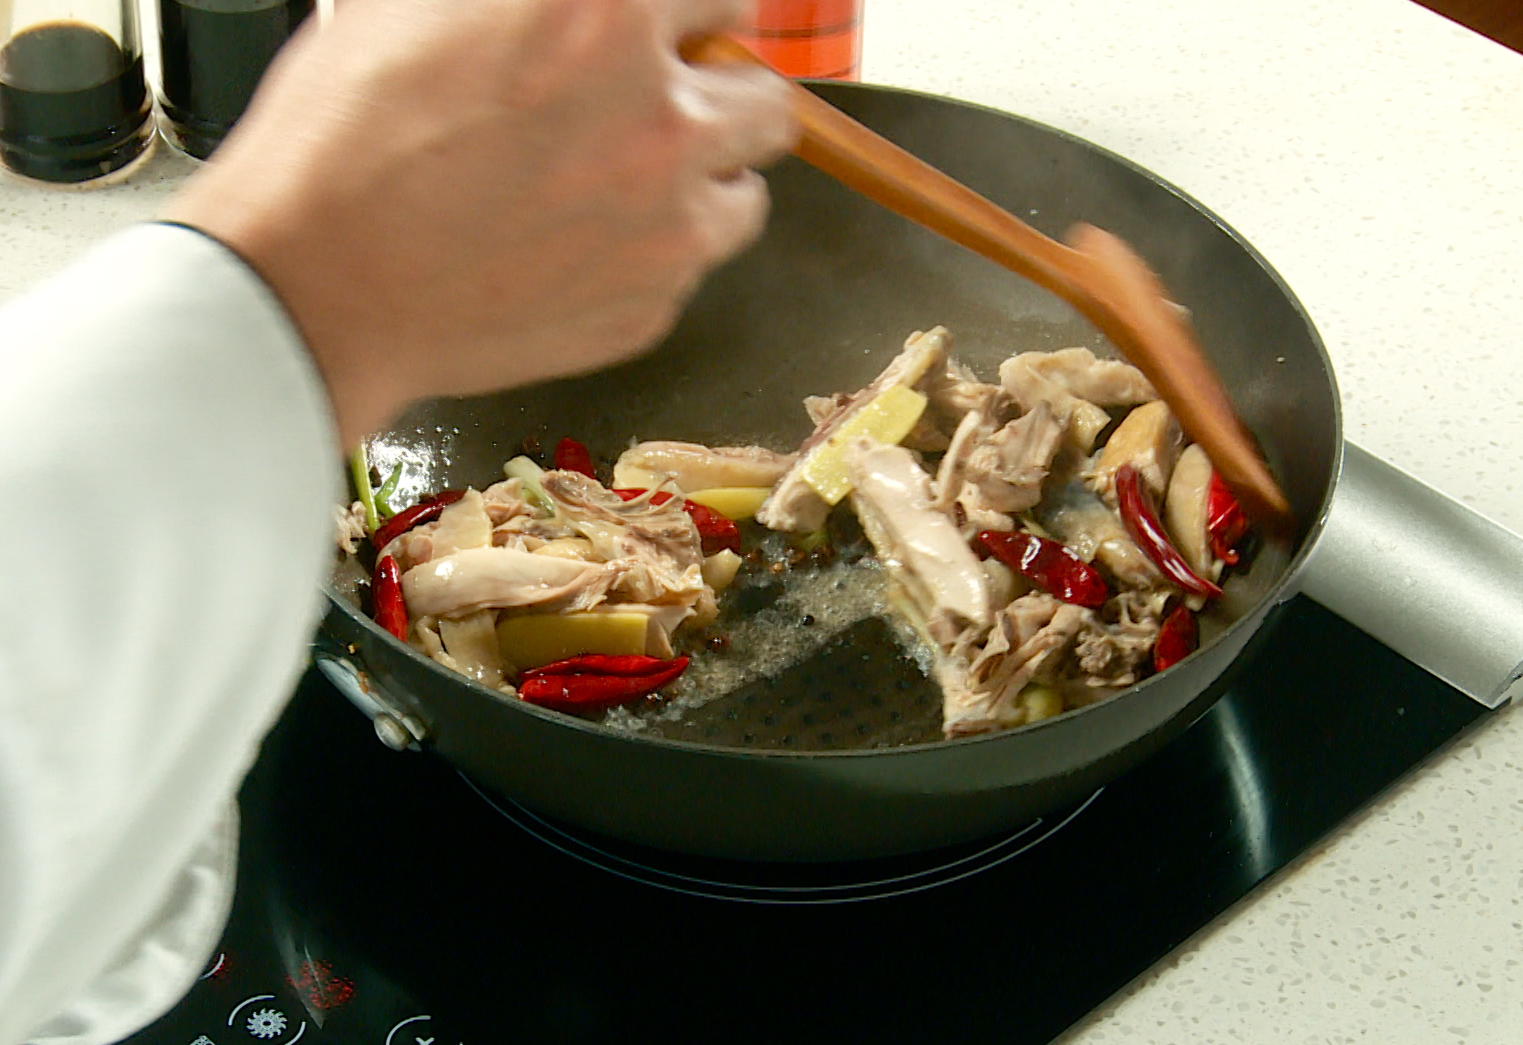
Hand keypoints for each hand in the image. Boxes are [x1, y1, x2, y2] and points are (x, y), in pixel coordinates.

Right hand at [164, 0, 795, 444]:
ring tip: (615, 192)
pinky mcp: (652, 307)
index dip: (697, 16)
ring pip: (744, 196)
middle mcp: (663, 119)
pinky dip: (652, 257)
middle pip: (765, 103)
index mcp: (611, 14)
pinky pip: (688, 270)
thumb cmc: (347, 136)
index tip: (686, 32)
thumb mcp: (425, 0)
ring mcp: (668, 226)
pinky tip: (576, 248)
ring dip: (700, 187)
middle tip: (656, 116)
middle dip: (718, 102)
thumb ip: (529, 0)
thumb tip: (574, 12)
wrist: (317, 283)